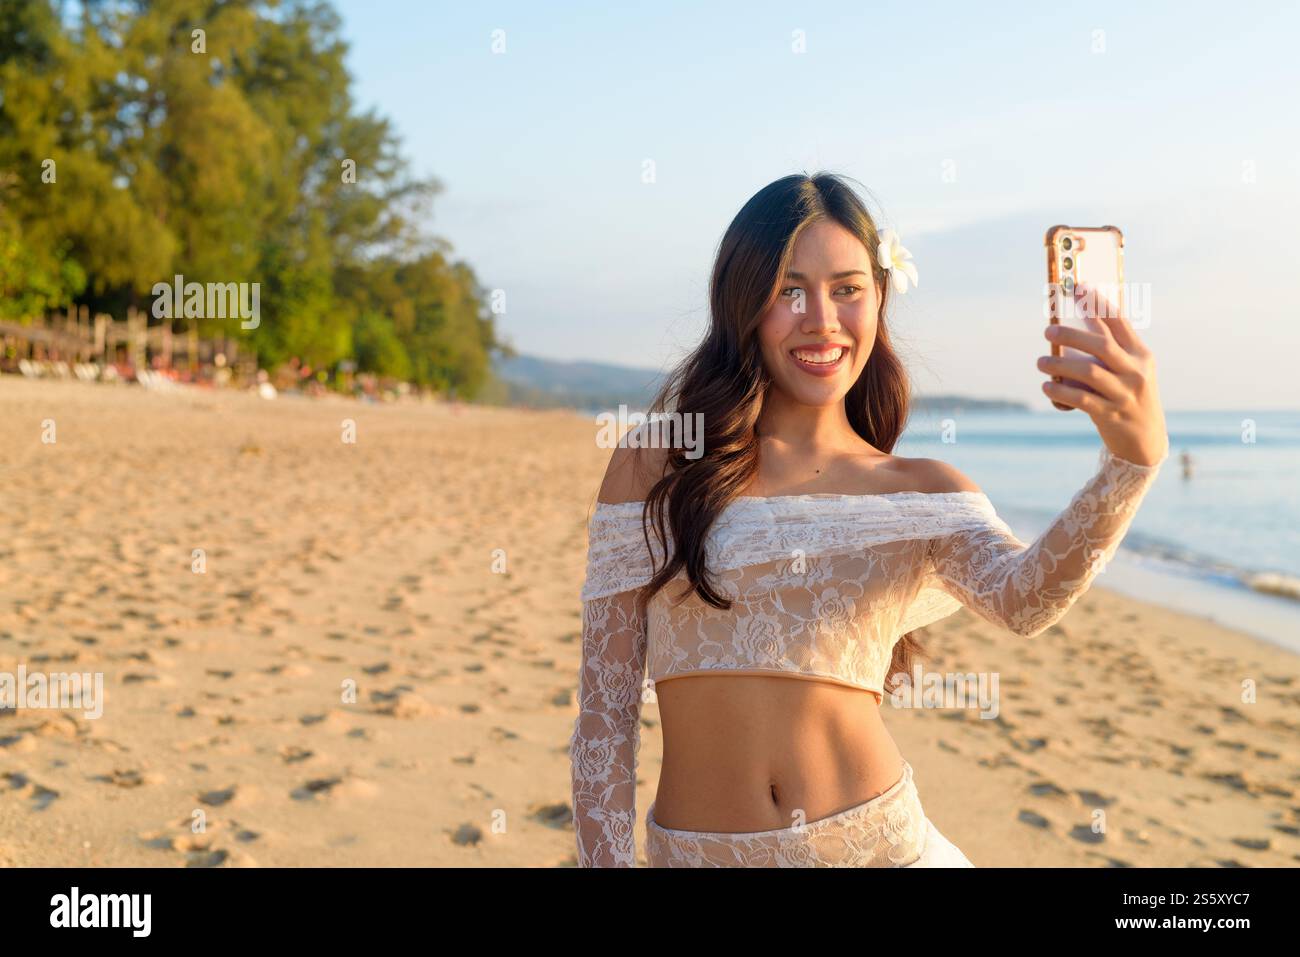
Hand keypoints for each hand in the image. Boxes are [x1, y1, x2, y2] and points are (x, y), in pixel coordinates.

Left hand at [1037, 282, 1168, 466]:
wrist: (1145, 439)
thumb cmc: (1127, 396)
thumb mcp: (1127, 370)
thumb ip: (1108, 350)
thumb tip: (1071, 328)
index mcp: (1140, 354)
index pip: (1118, 322)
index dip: (1097, 303)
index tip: (1077, 287)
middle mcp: (1135, 371)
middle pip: (1102, 346)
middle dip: (1072, 335)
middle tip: (1048, 331)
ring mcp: (1125, 394)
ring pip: (1089, 373)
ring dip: (1060, 365)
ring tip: (1040, 362)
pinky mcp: (1111, 414)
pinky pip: (1082, 399)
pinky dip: (1061, 391)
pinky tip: (1047, 386)